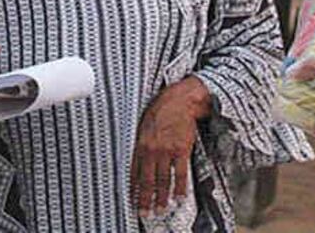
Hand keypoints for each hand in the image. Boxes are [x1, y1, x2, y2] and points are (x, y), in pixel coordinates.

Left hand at [131, 77, 209, 214]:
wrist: (180, 100)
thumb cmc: (160, 110)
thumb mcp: (142, 124)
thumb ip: (139, 143)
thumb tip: (136, 160)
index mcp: (140, 144)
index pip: (134, 173)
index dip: (133, 189)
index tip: (132, 201)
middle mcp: (152, 150)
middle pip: (147, 181)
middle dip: (145, 199)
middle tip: (144, 213)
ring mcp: (167, 151)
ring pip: (163, 180)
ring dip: (161, 198)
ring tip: (160, 210)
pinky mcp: (182, 150)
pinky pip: (180, 173)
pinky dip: (180, 187)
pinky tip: (179, 197)